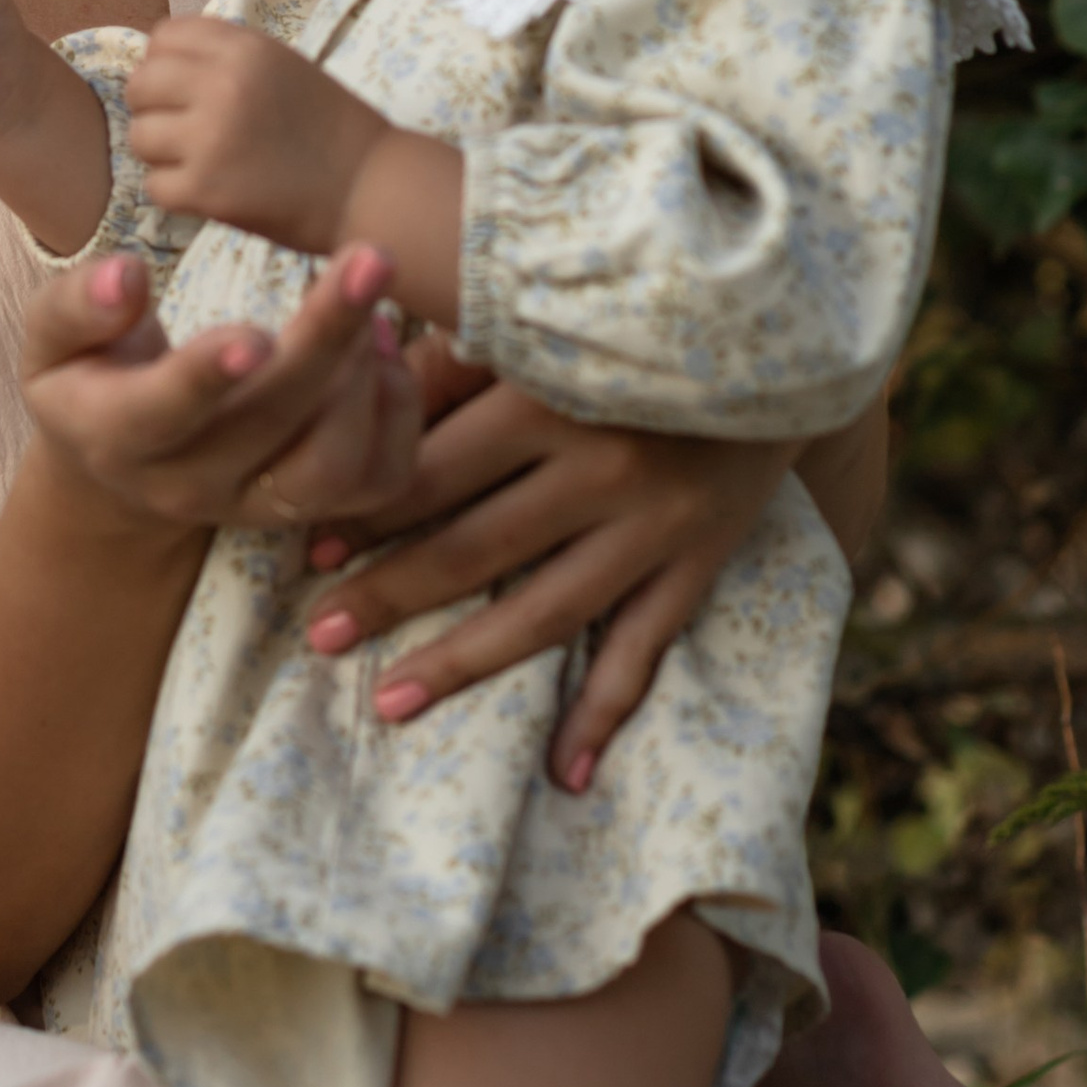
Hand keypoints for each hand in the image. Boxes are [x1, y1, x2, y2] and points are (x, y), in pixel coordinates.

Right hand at [21, 244, 416, 532]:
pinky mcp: (313, 508)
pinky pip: (380, 477)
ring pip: (334, 466)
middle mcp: (190, 486)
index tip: (253, 333)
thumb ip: (78, 305)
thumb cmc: (88, 374)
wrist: (120, 463)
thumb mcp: (50, 337)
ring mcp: (256, 505)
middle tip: (369, 257)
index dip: (207, 377)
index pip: (164, 413)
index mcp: (118, 437)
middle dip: (327, 336)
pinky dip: (397, 408)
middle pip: (272, 424)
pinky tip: (377, 343)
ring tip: (368, 299)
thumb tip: (127, 276)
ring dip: (367, 378)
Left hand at [126, 16, 388, 253]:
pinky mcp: (205, 190)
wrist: (371, 188)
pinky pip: (154, 185)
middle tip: (183, 127)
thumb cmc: (330, 127)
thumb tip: (159, 59)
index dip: (165, 62)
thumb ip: (225, 57)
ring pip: (140, 136)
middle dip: (154, 107)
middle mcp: (221, 85)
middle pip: (140, 84)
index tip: (183, 86)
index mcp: (244, 48)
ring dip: (162, 153)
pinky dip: (175, 192)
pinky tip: (207, 191)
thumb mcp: (282, 65)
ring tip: (197, 160)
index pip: (163, 36)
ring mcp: (209, 138)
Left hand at [294, 355, 792, 784]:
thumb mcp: (538, 319)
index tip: (310, 549)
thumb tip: (348, 385)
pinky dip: (606, 712)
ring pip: (544, 611)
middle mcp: (603, 465)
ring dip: (463, 664)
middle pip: (474, 548)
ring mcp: (656, 524)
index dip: (366, 514)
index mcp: (548, 392)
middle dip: (388, 596)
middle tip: (318, 637)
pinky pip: (646, 647)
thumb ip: (449, 358)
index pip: (433, 470)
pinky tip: (566, 773)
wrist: (776, 334)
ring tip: (389, 703)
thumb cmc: (626, 313)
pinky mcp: (700, 559)